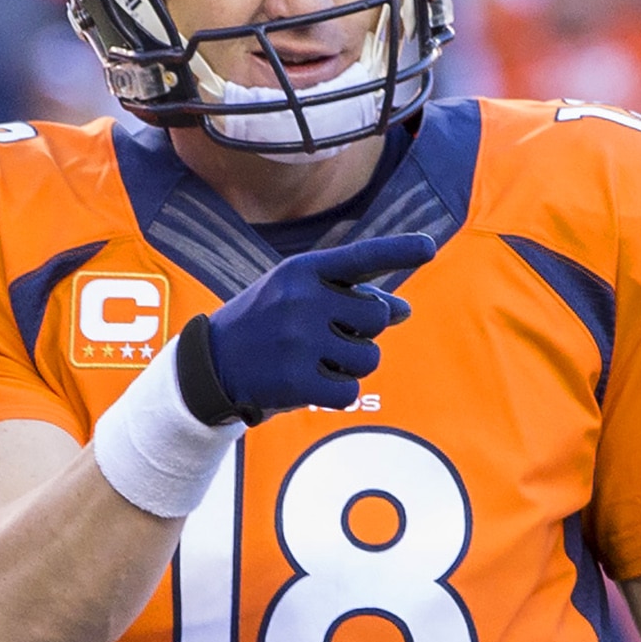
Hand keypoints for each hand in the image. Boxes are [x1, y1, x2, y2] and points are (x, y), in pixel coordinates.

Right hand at [176, 233, 436, 424]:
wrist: (210, 364)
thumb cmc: (267, 323)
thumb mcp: (299, 297)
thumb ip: (351, 297)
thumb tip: (404, 310)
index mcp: (304, 270)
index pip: (362, 257)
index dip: (400, 251)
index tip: (430, 247)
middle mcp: (303, 299)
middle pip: (376, 316)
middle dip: (363, 330)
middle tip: (328, 337)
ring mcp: (299, 340)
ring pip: (369, 357)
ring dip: (353, 365)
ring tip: (318, 360)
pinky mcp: (296, 380)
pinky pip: (350, 391)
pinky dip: (339, 394)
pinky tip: (312, 386)